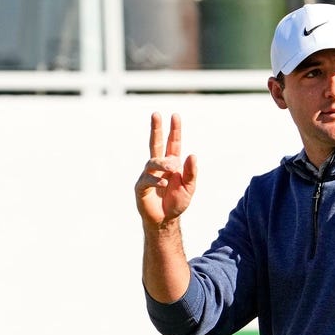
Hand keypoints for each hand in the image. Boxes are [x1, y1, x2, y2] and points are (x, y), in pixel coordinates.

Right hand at [135, 112, 196, 229]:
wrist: (165, 220)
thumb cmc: (177, 202)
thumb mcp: (189, 188)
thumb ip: (191, 172)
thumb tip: (193, 154)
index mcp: (172, 164)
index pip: (173, 144)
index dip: (174, 130)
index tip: (175, 116)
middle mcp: (159, 167)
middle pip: (156, 143)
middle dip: (156, 129)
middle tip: (156, 114)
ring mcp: (149, 175)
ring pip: (152, 162)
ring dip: (163, 164)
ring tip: (173, 169)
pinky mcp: (141, 187)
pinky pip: (147, 179)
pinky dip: (156, 180)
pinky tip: (164, 184)